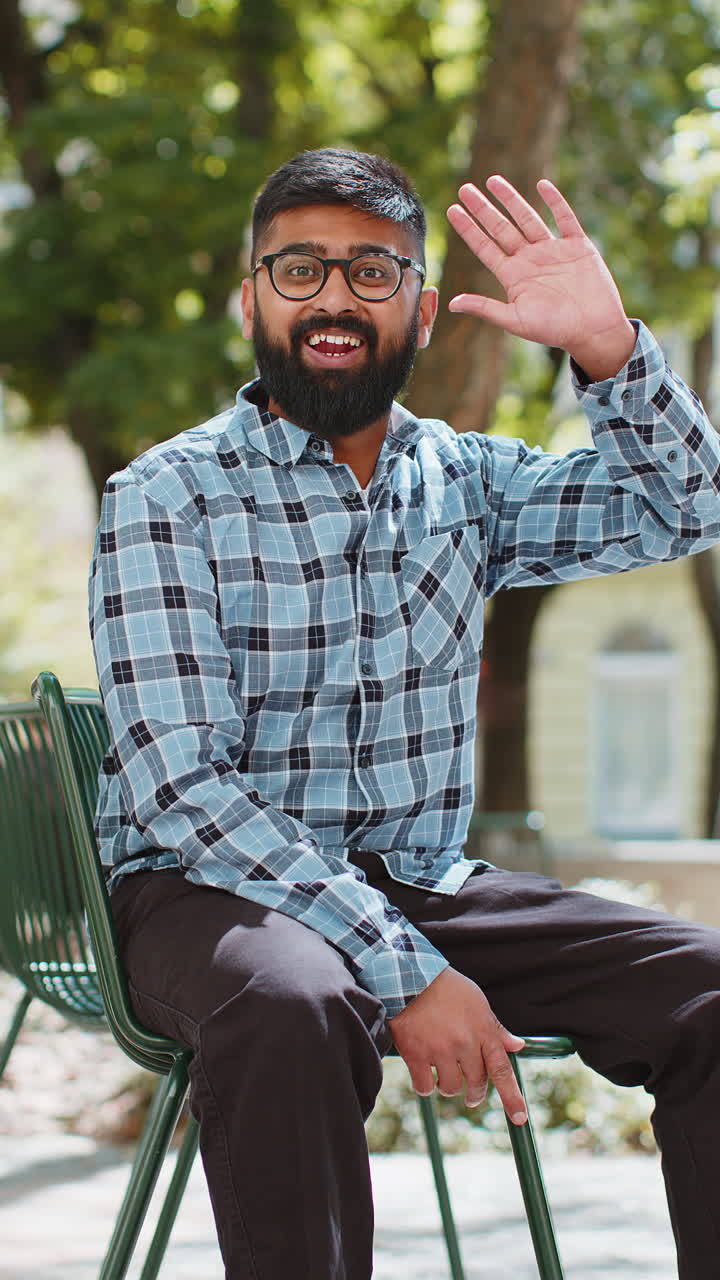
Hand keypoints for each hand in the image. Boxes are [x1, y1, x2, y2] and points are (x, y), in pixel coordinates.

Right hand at [387, 967, 527, 1123]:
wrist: (409, 977)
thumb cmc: (446, 987)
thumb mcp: (477, 1002)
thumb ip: (496, 1027)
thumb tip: (517, 1046)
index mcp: (482, 1030)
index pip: (502, 1069)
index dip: (512, 1097)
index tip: (519, 1118)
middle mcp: (464, 1043)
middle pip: (476, 1084)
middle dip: (475, 1094)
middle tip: (472, 1095)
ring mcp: (440, 1050)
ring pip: (450, 1088)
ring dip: (447, 1086)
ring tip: (442, 1073)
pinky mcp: (416, 1055)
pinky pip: (424, 1087)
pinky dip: (425, 1086)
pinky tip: (423, 1074)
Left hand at [446, 176, 636, 379]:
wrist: (594, 331)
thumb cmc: (554, 330)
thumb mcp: (515, 320)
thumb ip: (485, 308)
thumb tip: (451, 304)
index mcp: (514, 276)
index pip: (485, 248)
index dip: (469, 229)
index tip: (452, 210)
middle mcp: (530, 260)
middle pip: (501, 228)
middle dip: (483, 208)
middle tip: (464, 189)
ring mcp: (553, 251)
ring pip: (528, 218)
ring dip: (511, 199)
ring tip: (493, 180)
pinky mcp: (578, 246)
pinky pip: (565, 218)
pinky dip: (555, 201)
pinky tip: (542, 185)